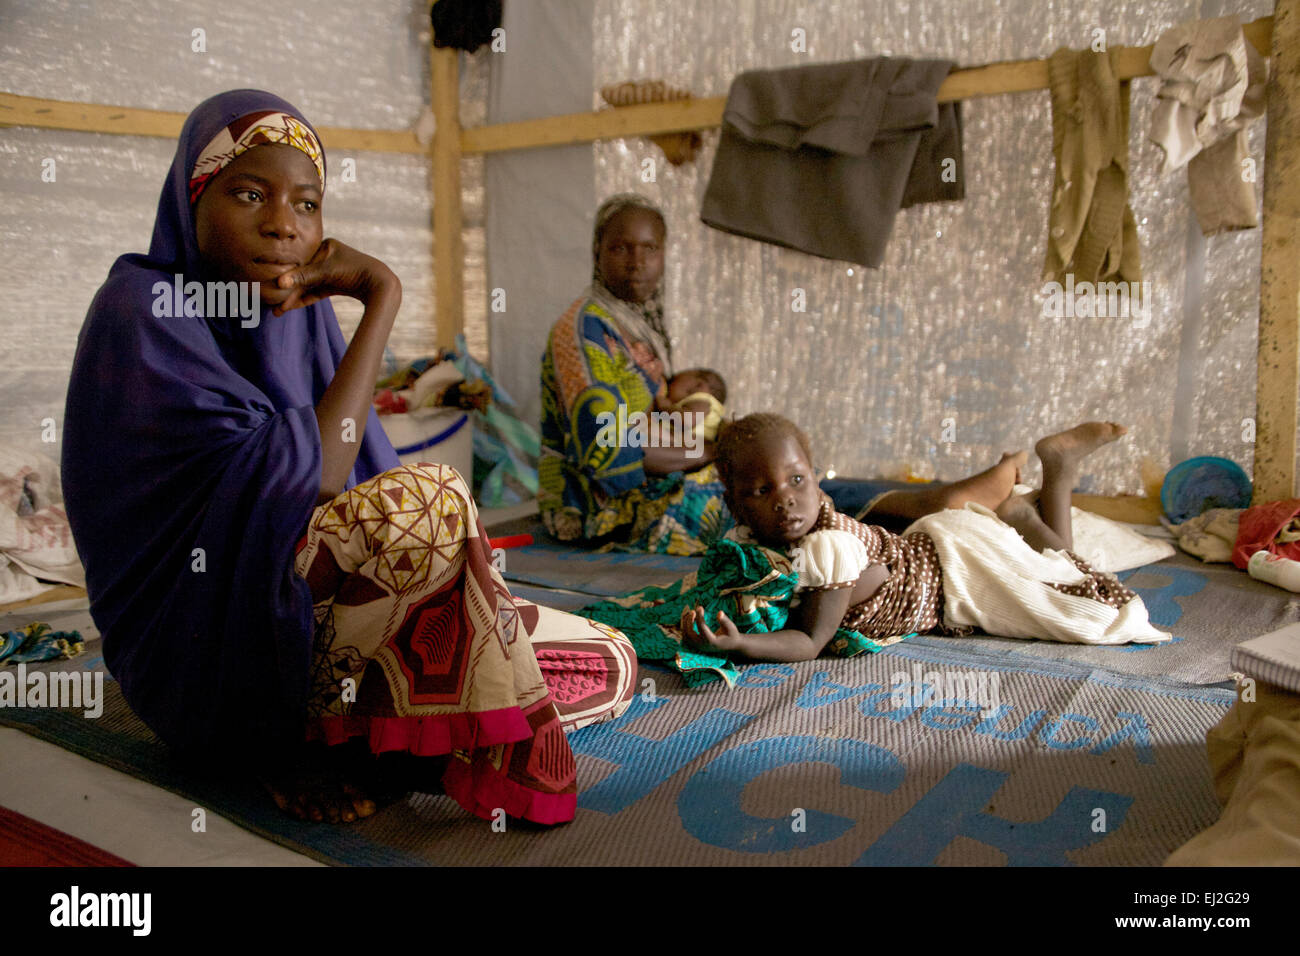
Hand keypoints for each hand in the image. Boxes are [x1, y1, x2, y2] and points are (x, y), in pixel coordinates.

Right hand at [270, 238, 400, 315]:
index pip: (301, 261)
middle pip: (303, 274)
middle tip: (271, 303)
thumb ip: (304, 277)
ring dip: (294, 298)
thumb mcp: (327, 272)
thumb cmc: (356, 271)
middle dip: (288, 290)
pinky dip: (305, 299)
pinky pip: (317, 292)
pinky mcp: (336, 285)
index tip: (271, 287)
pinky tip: (290, 307)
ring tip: (278, 310)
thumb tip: (280, 283)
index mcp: (326, 245)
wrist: (382, 286)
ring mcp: (332, 271)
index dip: (286, 275)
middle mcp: (328, 257)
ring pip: (308, 285)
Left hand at [679, 606, 741, 652]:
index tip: (700, 607)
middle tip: (693, 611)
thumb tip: (719, 612)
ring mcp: (699, 646)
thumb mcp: (731, 627)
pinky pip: (686, 637)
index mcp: (712, 641)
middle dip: (689, 621)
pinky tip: (691, 619)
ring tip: (691, 613)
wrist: (732, 646)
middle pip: (690, 633)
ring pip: (686, 636)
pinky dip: (685, 628)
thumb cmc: (732, 635)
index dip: (699, 616)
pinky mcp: (697, 645)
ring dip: (685, 624)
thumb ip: (725, 621)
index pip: (702, 628)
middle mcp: (703, 645)